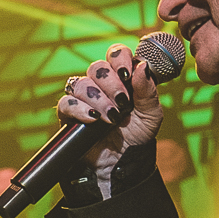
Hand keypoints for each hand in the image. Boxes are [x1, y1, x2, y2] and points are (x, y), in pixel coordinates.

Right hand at [56, 42, 167, 173]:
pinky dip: (80, 109)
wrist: (121, 163)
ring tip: (111, 118)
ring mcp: (84, 99)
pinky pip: (67, 102)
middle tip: (122, 103)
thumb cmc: (137, 137)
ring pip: (82, 84)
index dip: (119, 58)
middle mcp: (101, 85)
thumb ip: (148, 91)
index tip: (127, 73)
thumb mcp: (151, 115)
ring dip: (99, 100)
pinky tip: (93, 120)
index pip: (115, 54)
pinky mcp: (69, 115)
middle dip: (111, 84)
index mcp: (122, 79)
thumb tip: (142, 66)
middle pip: (97, 67)